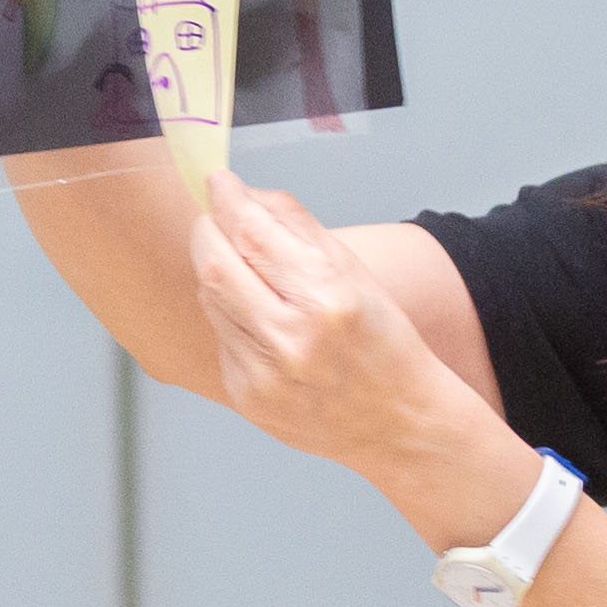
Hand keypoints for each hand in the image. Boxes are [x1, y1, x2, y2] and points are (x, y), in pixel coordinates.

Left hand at [191, 171, 477, 488]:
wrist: (399, 423)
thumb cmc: (384, 344)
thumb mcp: (356, 273)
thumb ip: (298, 227)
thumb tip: (246, 195)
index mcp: (327, 296)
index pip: (252, 231)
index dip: (227, 199)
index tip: (219, 182)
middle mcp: (292, 336)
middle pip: (215, 263)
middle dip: (207, 230)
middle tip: (214, 216)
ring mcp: (264, 372)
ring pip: (211, 299)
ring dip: (216, 271)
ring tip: (242, 266)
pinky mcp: (247, 396)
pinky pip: (220, 337)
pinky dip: (229, 316)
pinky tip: (257, 318)